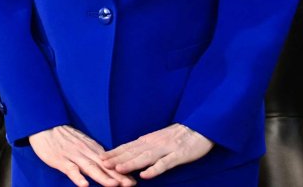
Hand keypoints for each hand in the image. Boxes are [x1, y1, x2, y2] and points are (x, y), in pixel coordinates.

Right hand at [28, 125, 136, 186]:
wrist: (46, 126)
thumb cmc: (65, 137)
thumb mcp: (83, 143)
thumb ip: (94, 154)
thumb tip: (107, 165)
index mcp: (92, 149)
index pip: (110, 162)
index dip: (122, 171)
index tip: (133, 179)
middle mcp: (86, 152)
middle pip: (104, 166)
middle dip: (118, 176)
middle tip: (131, 184)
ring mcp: (74, 156)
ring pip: (91, 168)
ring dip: (103, 177)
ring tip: (114, 185)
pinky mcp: (61, 161)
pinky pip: (71, 170)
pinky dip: (78, 177)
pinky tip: (84, 185)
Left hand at [99, 123, 213, 179]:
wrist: (202, 127)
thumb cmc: (181, 135)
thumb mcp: (161, 138)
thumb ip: (147, 146)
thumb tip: (131, 154)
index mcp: (150, 140)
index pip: (129, 146)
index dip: (115, 152)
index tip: (100, 157)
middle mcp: (155, 143)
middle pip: (133, 152)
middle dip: (117, 158)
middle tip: (101, 163)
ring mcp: (166, 149)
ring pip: (145, 157)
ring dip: (131, 163)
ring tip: (117, 169)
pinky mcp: (179, 155)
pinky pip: (165, 163)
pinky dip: (154, 169)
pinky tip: (145, 175)